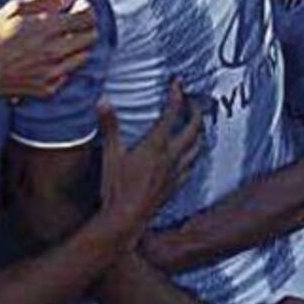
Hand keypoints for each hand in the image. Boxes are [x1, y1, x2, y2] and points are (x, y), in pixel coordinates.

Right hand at [0, 0, 96, 98]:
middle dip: (86, 26)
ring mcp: (51, 73)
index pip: (87, 17)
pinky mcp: (45, 89)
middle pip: (91, 36)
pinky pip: (67, 75)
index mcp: (48, 29)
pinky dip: (64, 66)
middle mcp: (54, 51)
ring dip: (78, 46)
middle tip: (73, 21)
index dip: (85, 8)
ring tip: (62, 40)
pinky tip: (50, 59)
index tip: (77, 5)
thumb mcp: (15, 9)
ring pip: (83, 56)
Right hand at [101, 82, 202, 247]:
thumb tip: (103, 101)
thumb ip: (110, 127)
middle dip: (196, 109)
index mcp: (157, 145)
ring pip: (198, 145)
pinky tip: (191, 154)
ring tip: (196, 123)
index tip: (177, 83)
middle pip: (194, 126)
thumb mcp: (110, 155)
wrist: (124, 221)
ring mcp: (176, 171)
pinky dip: (194, 153)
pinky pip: (193, 164)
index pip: (173, 112)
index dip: (177, 95)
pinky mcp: (176, 185)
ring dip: (200, 130)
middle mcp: (172, 155)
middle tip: (192, 100)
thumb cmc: (115, 189)